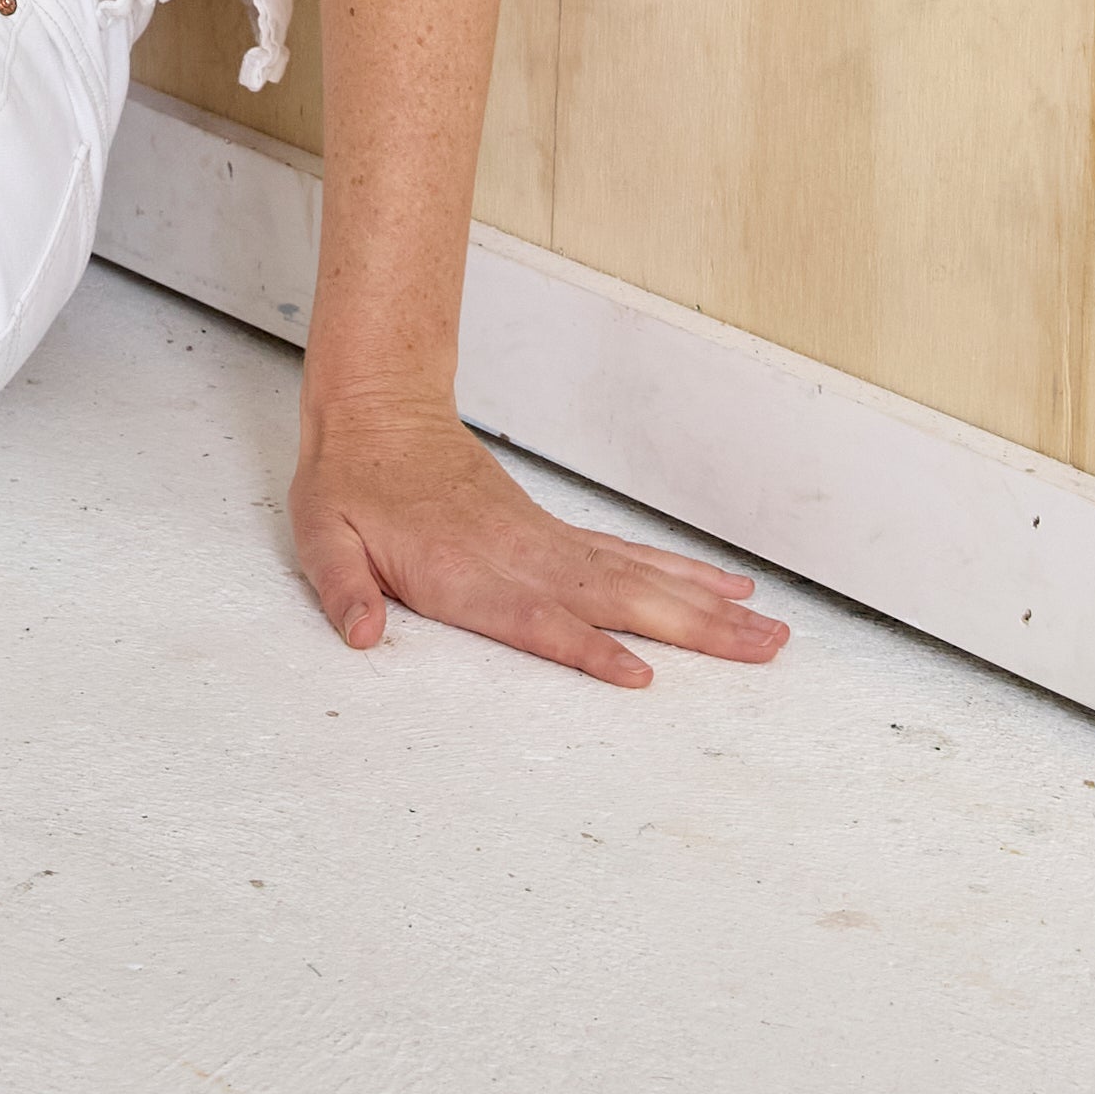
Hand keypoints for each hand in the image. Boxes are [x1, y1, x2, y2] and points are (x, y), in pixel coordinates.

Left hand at [291, 390, 791, 688]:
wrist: (379, 416)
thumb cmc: (352, 486)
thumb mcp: (323, 536)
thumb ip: (342, 585)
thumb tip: (359, 634)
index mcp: (470, 574)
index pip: (539, 620)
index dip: (587, 650)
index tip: (643, 676)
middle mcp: (525, 559)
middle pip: (619, 600)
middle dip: (692, 630)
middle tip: (764, 651)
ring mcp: (550, 545)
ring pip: (641, 580)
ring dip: (707, 608)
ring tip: (771, 632)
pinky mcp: (558, 535)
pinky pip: (630, 556)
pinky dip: (681, 574)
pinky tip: (725, 591)